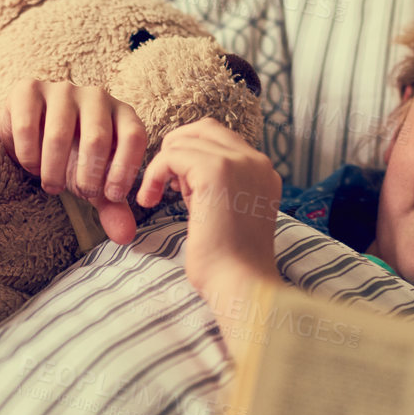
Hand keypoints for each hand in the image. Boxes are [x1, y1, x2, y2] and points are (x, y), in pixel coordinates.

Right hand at [0, 79, 147, 243]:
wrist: (29, 137)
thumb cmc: (72, 159)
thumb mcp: (95, 182)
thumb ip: (111, 205)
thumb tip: (126, 236)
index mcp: (122, 113)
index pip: (134, 136)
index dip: (125, 169)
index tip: (111, 196)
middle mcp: (96, 96)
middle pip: (97, 138)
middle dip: (86, 175)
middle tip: (76, 193)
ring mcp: (62, 89)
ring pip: (59, 135)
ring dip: (54, 170)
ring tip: (52, 184)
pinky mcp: (28, 90)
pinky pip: (27, 127)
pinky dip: (29, 156)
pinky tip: (31, 164)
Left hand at [134, 119, 283, 311]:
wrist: (241, 285)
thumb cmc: (229, 264)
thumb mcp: (229, 216)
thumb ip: (218, 189)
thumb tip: (186, 176)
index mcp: (263, 171)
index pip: (221, 139)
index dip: (192, 155)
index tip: (178, 186)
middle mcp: (256, 161)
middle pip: (204, 129)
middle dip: (175, 150)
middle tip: (162, 182)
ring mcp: (239, 163)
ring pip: (185, 140)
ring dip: (163, 165)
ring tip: (158, 196)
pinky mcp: (216, 171)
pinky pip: (171, 155)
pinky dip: (154, 174)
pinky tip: (151, 199)